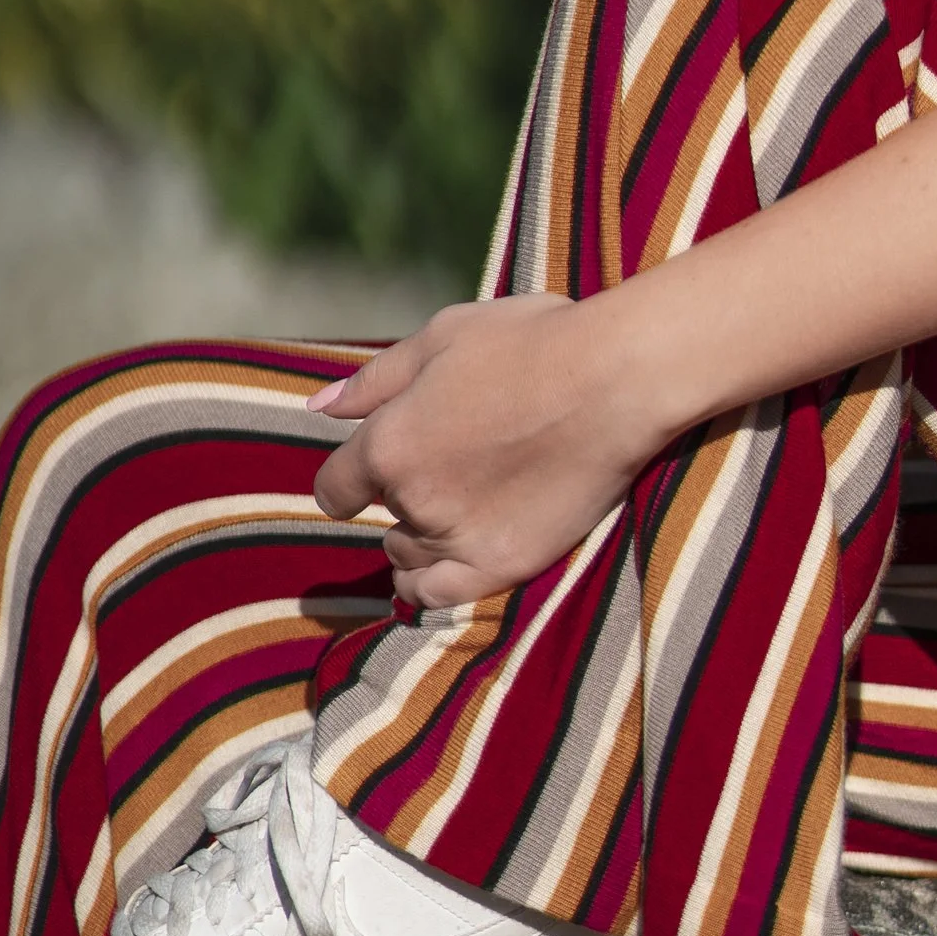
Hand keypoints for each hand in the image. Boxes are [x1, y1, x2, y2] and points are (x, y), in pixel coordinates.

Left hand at [311, 294, 643, 610]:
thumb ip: (375, 380)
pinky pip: (439, 597)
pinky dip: (429, 587)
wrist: (618, 377)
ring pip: (409, 558)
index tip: (365, 481)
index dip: (348, 483)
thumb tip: (318, 407)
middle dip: (403, 500)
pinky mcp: (503, 565)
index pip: (335, 487)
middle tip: (450, 472)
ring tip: (460, 512)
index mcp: (389, 441)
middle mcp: (414, 497)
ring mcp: (458, 537)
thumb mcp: (443, 337)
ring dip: (420, 541)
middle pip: (384, 520)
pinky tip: (442, 570)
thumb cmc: (534, 342)